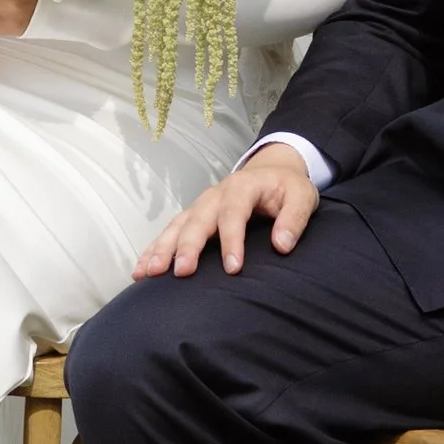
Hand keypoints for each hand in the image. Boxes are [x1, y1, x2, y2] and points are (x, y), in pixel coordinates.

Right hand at [134, 142, 318, 279]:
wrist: (273, 171)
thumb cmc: (287, 188)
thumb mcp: (302, 197)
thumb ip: (294, 219)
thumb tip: (282, 246)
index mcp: (242, 187)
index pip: (233, 213)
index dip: (232, 241)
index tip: (232, 269)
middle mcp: (216, 194)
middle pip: (197, 219)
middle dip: (187, 246)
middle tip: (181, 272)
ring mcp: (201, 205)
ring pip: (177, 225)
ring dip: (162, 248)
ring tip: (149, 272)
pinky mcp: (194, 216)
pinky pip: (170, 232)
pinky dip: (154, 249)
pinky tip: (142, 269)